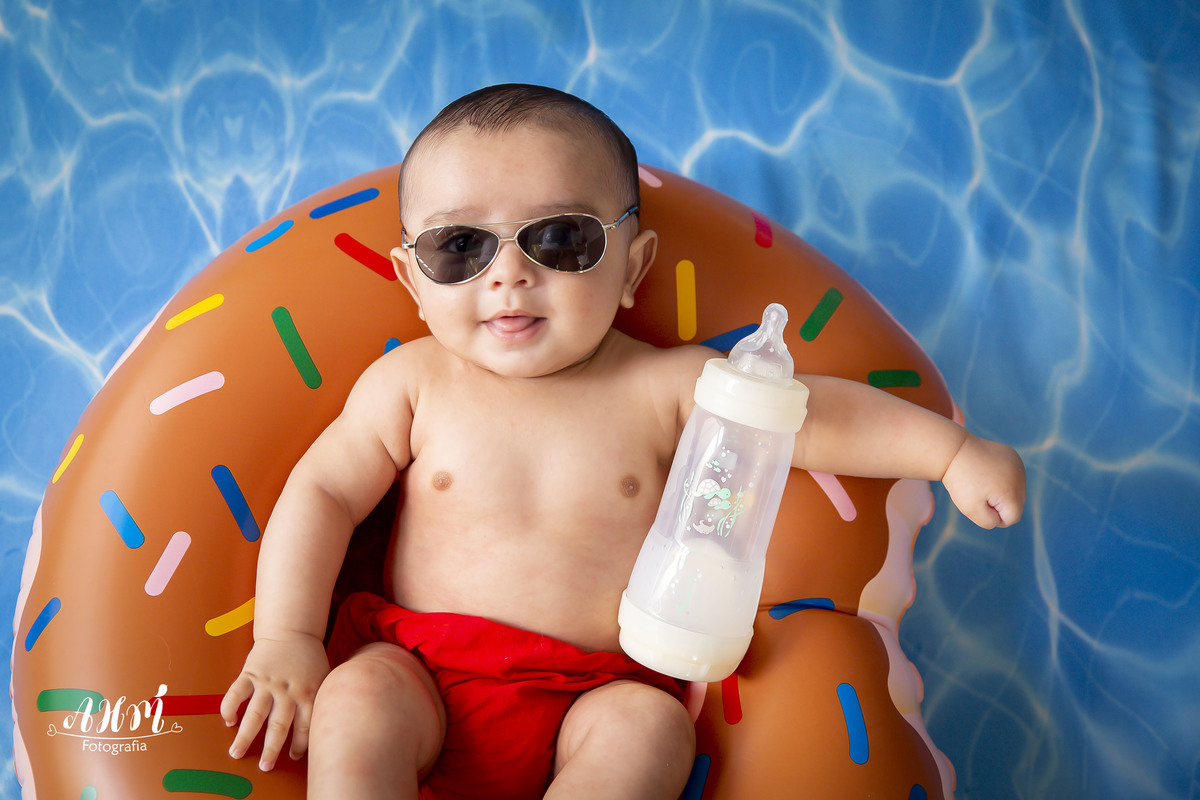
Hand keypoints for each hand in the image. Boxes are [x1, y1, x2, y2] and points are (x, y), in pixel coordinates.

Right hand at [220, 633, 329, 770]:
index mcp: (308, 693)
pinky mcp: (250, 673)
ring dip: (245, 736)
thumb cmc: (310, 659)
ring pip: (255, 714)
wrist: (292, 631)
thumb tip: (323, 728)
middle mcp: (287, 691)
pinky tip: (228, 721)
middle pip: (278, 726)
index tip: (294, 758)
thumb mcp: (324, 678)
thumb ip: (321, 701)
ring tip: (236, 754)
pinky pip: (236, 693)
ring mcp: (267, 682)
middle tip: (264, 767)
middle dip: (271, 749)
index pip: (305, 726)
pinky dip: (229, 708)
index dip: (300, 744)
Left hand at [941, 433, 1025, 528]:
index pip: (1012, 518)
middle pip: (1016, 504)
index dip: (993, 515)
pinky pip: (1012, 476)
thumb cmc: (961, 482)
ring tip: (982, 481)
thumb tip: (1002, 518)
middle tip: (978, 491)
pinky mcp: (1013, 456)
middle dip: (998, 504)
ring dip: (1001, 491)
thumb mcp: (970, 509)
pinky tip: (986, 471)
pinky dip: (1001, 478)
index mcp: (1012, 493)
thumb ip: (989, 521)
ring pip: (1015, 490)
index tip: (978, 501)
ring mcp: (1018, 465)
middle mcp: (1020, 478)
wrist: (953, 451)